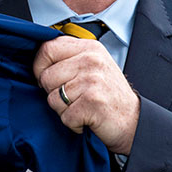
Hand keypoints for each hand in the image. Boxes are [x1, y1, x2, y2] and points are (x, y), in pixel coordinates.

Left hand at [33, 36, 139, 153]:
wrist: (133, 120)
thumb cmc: (109, 94)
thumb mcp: (93, 65)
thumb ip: (70, 58)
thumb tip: (39, 60)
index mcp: (89, 48)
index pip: (48, 48)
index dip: (39, 66)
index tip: (45, 77)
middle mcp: (91, 60)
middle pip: (46, 76)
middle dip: (53, 92)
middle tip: (72, 98)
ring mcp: (92, 81)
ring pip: (53, 98)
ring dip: (63, 110)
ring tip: (81, 107)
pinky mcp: (92, 102)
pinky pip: (64, 116)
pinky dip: (73, 123)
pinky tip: (86, 118)